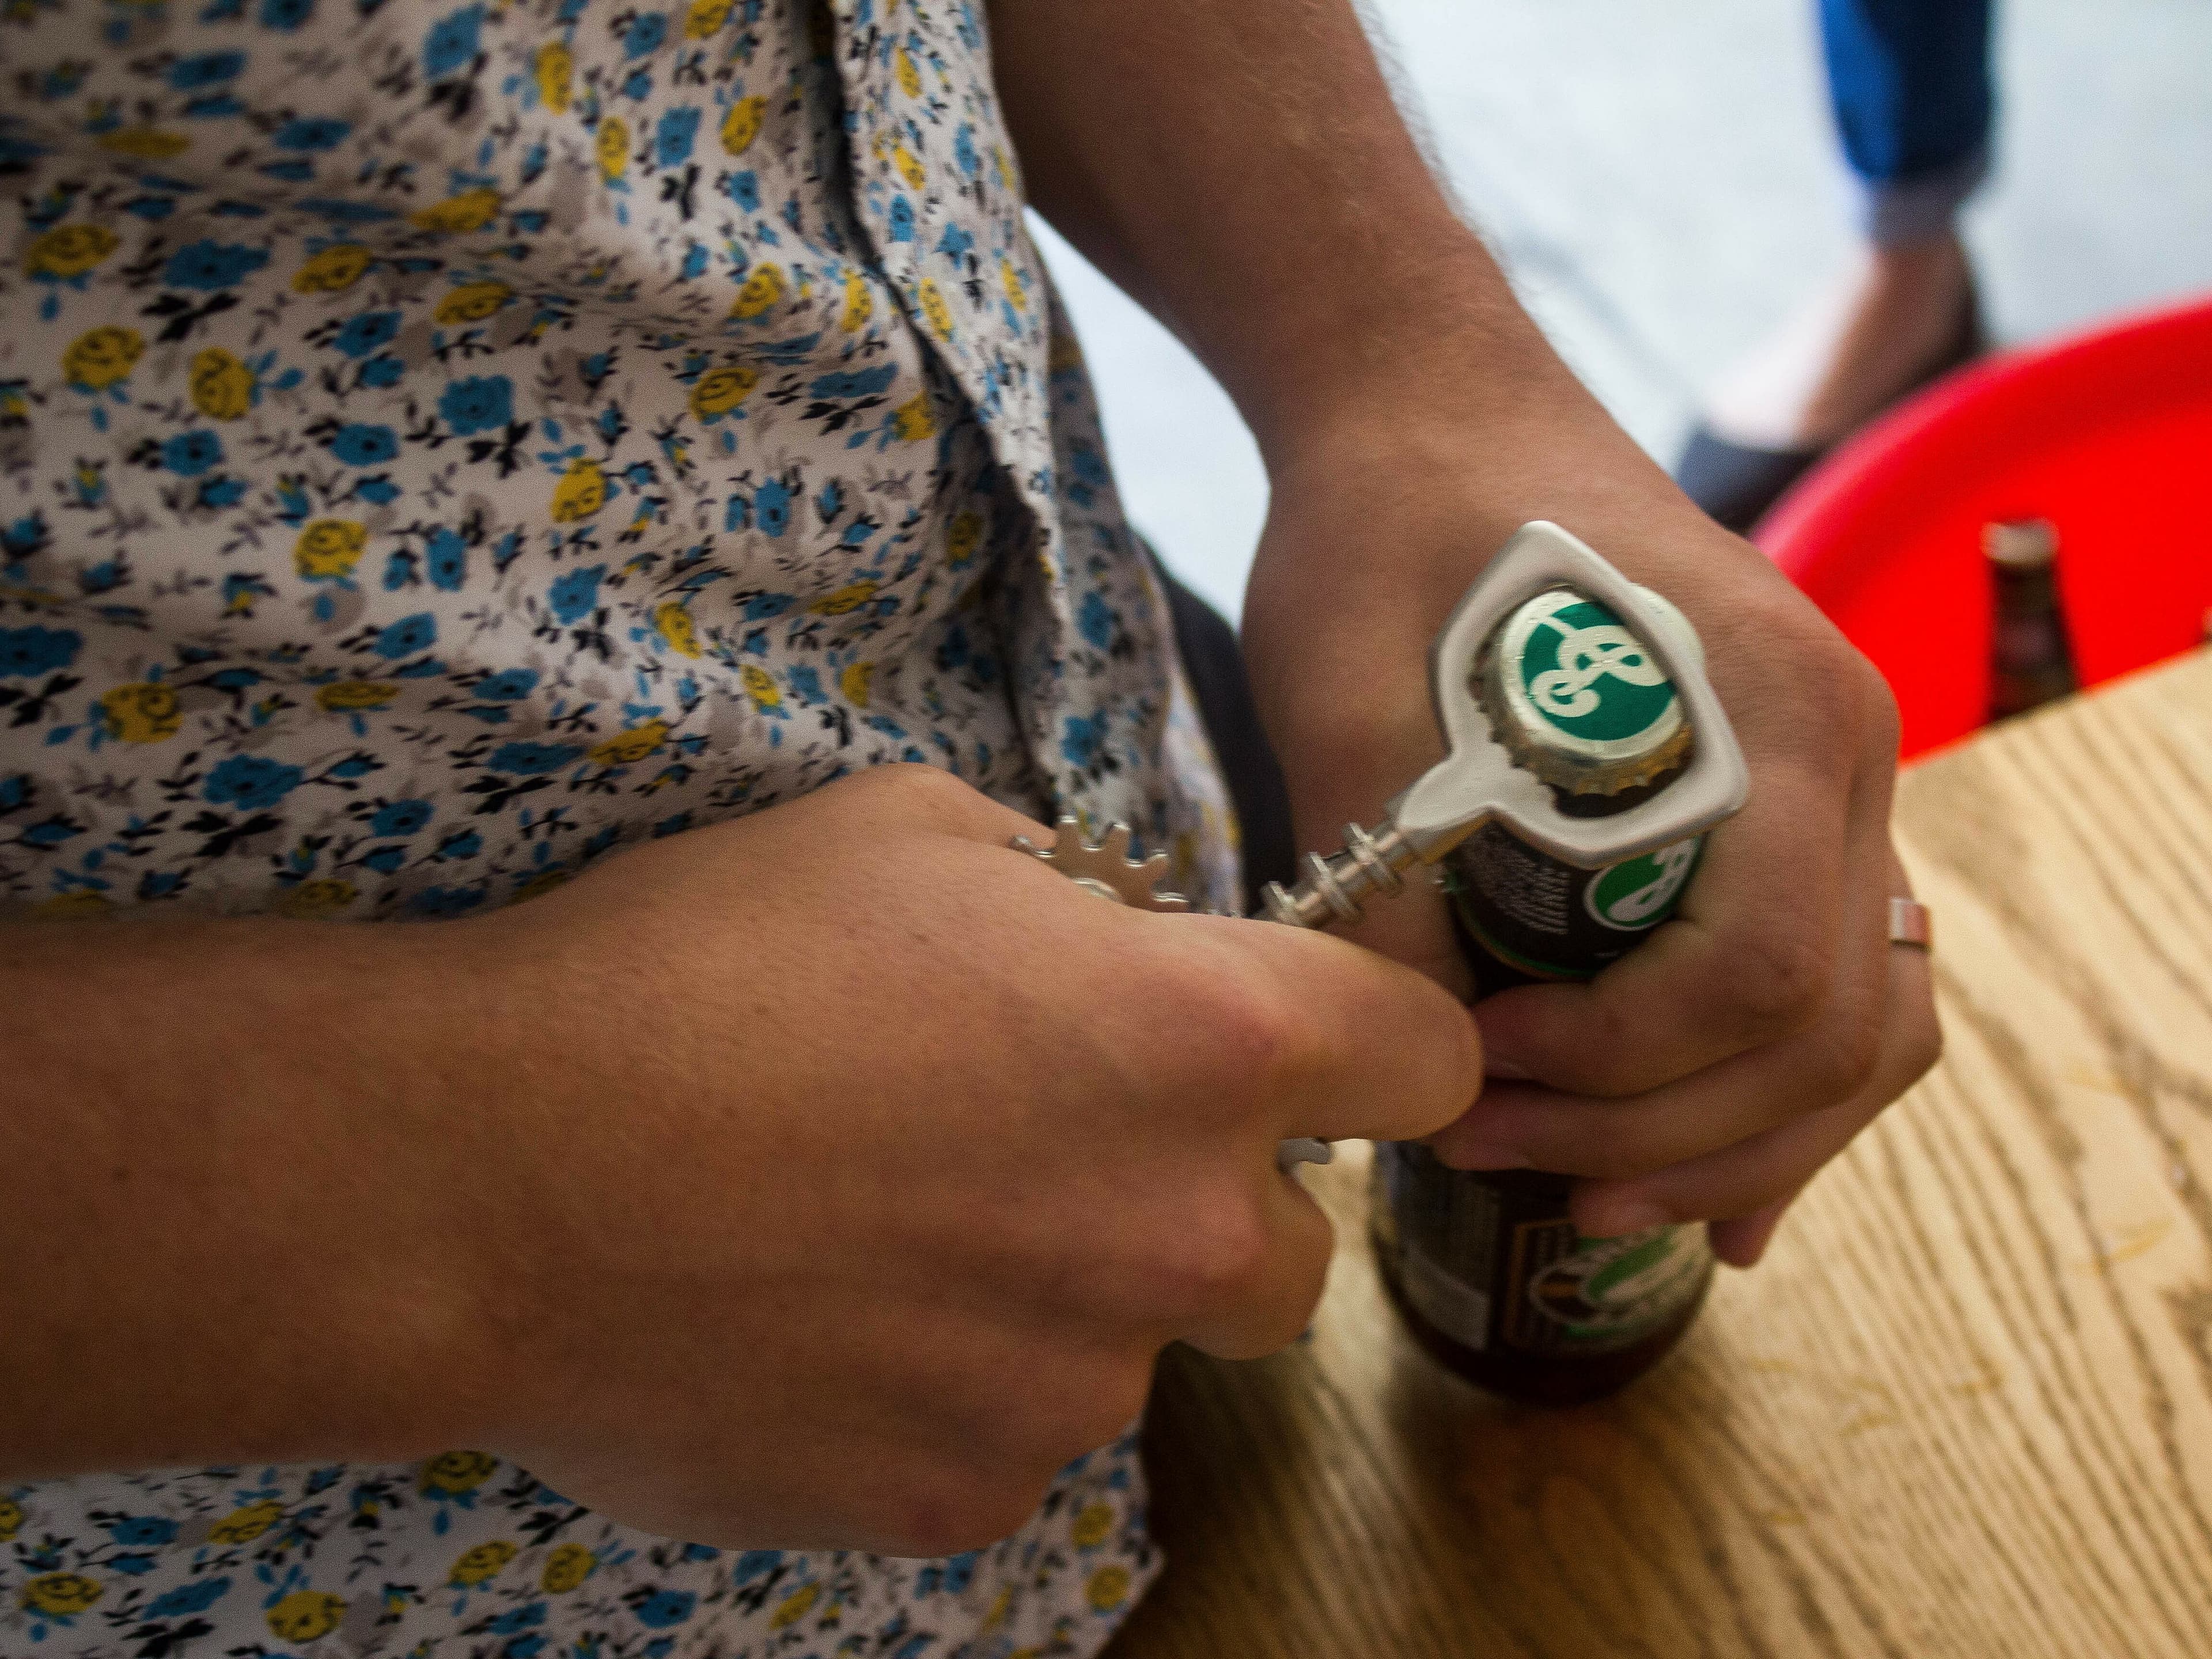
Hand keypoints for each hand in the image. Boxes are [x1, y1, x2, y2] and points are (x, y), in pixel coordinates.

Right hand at [468, 764, 1479, 1551]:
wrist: (492, 1172)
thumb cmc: (701, 963)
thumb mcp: (910, 835)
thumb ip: (1070, 900)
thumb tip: (1117, 947)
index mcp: (1196, 1042)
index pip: (1426, 1061)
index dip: (1387, 1045)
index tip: (1327, 1050)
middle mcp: (1176, 1230)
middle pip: (1292, 1242)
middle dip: (1204, 1195)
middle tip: (1043, 1146)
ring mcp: (1076, 1387)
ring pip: (1141, 1345)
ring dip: (1066, 1294)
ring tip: (892, 1232)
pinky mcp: (964, 1495)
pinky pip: (1011, 1436)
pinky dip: (953, 1387)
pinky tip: (826, 1322)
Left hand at [1241, 391, 1939, 1269]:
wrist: (1428, 407)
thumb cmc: (1388, 519)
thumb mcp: (1347, 690)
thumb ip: (1383, 868)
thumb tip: (1419, 1062)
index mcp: (1769, 711)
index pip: (1761, 970)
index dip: (1624, 1068)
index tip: (1479, 1071)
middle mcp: (1846, 750)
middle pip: (1831, 1024)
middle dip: (1672, 1134)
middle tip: (1507, 1162)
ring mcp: (1835, 778)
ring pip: (1864, 1022)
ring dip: (1739, 1138)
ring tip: (1595, 1204)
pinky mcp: (1787, 802)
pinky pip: (1840, 979)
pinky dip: (1782, 1092)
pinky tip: (1710, 1181)